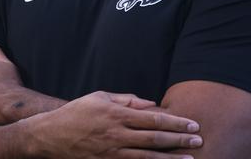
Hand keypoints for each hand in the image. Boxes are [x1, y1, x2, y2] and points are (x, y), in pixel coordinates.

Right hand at [27, 91, 202, 157]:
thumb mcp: (100, 97)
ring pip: (148, 157)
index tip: (193, 124)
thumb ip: (127, 100)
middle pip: (154, 139)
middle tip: (199, 141)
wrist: (51, 135)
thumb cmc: (78, 112)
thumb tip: (151, 104)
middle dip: (179, 140)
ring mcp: (112, 152)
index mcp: (117, 113)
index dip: (175, 122)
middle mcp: (117, 133)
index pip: (153, 118)